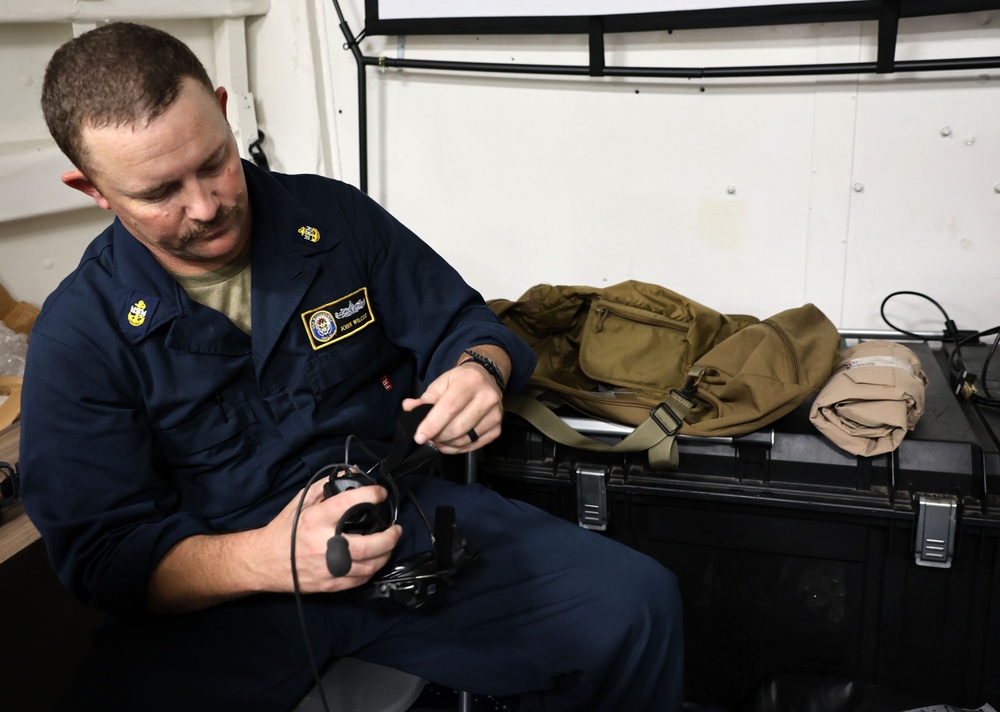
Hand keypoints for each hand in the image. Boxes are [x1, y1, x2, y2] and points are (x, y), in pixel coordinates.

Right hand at [268, 478, 401, 593]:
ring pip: (369, 566)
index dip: (371, 495)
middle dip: (390, 536)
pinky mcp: (330, 585)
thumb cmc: (284, 529)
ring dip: (385, 554)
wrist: (263, 561)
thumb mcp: (300, 502)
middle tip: (396, 528)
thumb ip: (325, 487)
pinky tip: (375, 559)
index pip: (350, 504)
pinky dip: (372, 569)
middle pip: (369, 544)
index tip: (380, 493)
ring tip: (389, 543)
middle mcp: (324, 545)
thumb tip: (352, 475)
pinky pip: (360, 580)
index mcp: (316, 520)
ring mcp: (328, 568)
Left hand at [402, 346, 508, 454]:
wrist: (485, 378)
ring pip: (465, 439)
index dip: (432, 424)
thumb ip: (425, 398)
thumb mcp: (441, 383)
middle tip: (428, 436)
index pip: (449, 407)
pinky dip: (458, 448)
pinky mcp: (498, 428)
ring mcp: (495, 414)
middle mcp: (487, 397)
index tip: (419, 436)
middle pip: (458, 427)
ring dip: (446, 444)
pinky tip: (449, 443)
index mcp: (471, 381)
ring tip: (437, 438)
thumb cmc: (460, 381)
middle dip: (438, 436)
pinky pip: (474, 446)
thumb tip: (409, 408)